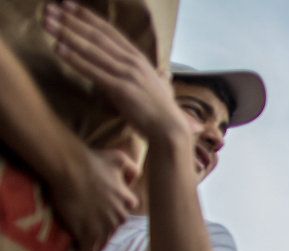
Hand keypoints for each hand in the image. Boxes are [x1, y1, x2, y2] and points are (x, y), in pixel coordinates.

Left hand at [43, 1, 187, 139]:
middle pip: (97, 36)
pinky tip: (59, 49)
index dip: (88, 17)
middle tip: (50, 9)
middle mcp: (133, 61)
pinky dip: (75, 59)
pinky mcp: (121, 89)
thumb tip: (163, 73)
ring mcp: (127, 74)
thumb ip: (155, 76)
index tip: (68, 5)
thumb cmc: (161, 110)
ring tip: (47, 23)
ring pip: (92, 49)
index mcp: (138, 58)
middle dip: (71, 21)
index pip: (109, 31)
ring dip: (67, 34)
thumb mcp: (159, 86)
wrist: (170, 129)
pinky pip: (93, 71)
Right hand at [53, 146, 139, 250]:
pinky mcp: (87, 234)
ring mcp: (103, 227)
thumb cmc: (93, 160)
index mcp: (127, 201)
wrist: (71, 168)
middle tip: (91, 237)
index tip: (107, 215)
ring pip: (101, 244)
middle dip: (103, 233)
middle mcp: (118, 216)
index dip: (114, 213)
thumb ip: (130, 167)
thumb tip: (136, 175)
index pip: (125, 211)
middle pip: (113, 229)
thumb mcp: (119, 159)